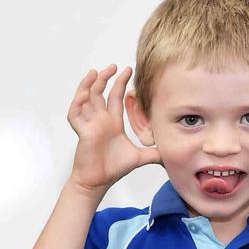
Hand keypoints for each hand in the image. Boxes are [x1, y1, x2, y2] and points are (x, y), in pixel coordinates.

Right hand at [67, 66, 159, 192]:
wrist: (98, 182)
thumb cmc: (113, 169)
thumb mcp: (140, 157)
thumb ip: (155, 153)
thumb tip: (173, 154)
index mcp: (112, 123)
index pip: (115, 97)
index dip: (120, 83)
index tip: (127, 70)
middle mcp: (100, 121)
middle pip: (99, 93)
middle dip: (105, 78)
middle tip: (113, 66)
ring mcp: (90, 125)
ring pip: (85, 99)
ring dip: (88, 85)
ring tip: (95, 73)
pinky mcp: (83, 133)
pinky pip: (75, 115)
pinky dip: (77, 104)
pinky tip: (84, 94)